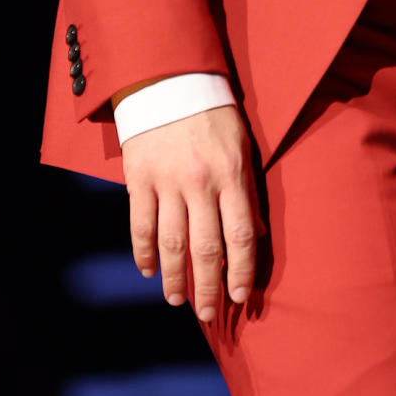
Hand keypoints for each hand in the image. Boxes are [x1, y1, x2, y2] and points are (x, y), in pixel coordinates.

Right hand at [122, 105, 260, 322]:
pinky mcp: (139, 179)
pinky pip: (140, 226)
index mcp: (231, 174)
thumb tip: (256, 236)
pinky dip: (143, 253)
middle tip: (209, 314)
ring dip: (174, 278)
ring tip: (178, 300)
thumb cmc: (214, 116)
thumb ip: (248, 191)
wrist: (170, 81)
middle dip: (208, 287)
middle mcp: (200, 183)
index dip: (241, 270)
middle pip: (205, 247)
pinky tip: (148, 270)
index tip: (240, 296)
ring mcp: (166, 182)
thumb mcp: (242, 147)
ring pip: (170, 244)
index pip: (240, 234)